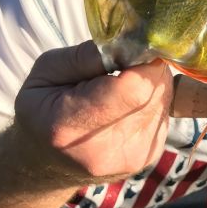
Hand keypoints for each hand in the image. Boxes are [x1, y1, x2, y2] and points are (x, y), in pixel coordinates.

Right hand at [14, 40, 172, 181]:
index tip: (132, 50)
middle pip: (154, 93)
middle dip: (147, 70)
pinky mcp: (147, 157)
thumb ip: (88, 56)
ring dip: (149, 87)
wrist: (43, 164)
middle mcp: (106, 149)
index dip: (143, 61)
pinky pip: (163, 115)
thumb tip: (131, 43)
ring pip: (164, 102)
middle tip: (123, 68)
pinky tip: (126, 107)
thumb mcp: (46, 72)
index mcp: (71, 125)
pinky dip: (151, 103)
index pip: (135, 88)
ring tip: (119, 91)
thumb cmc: (42, 110)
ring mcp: (130, 158)